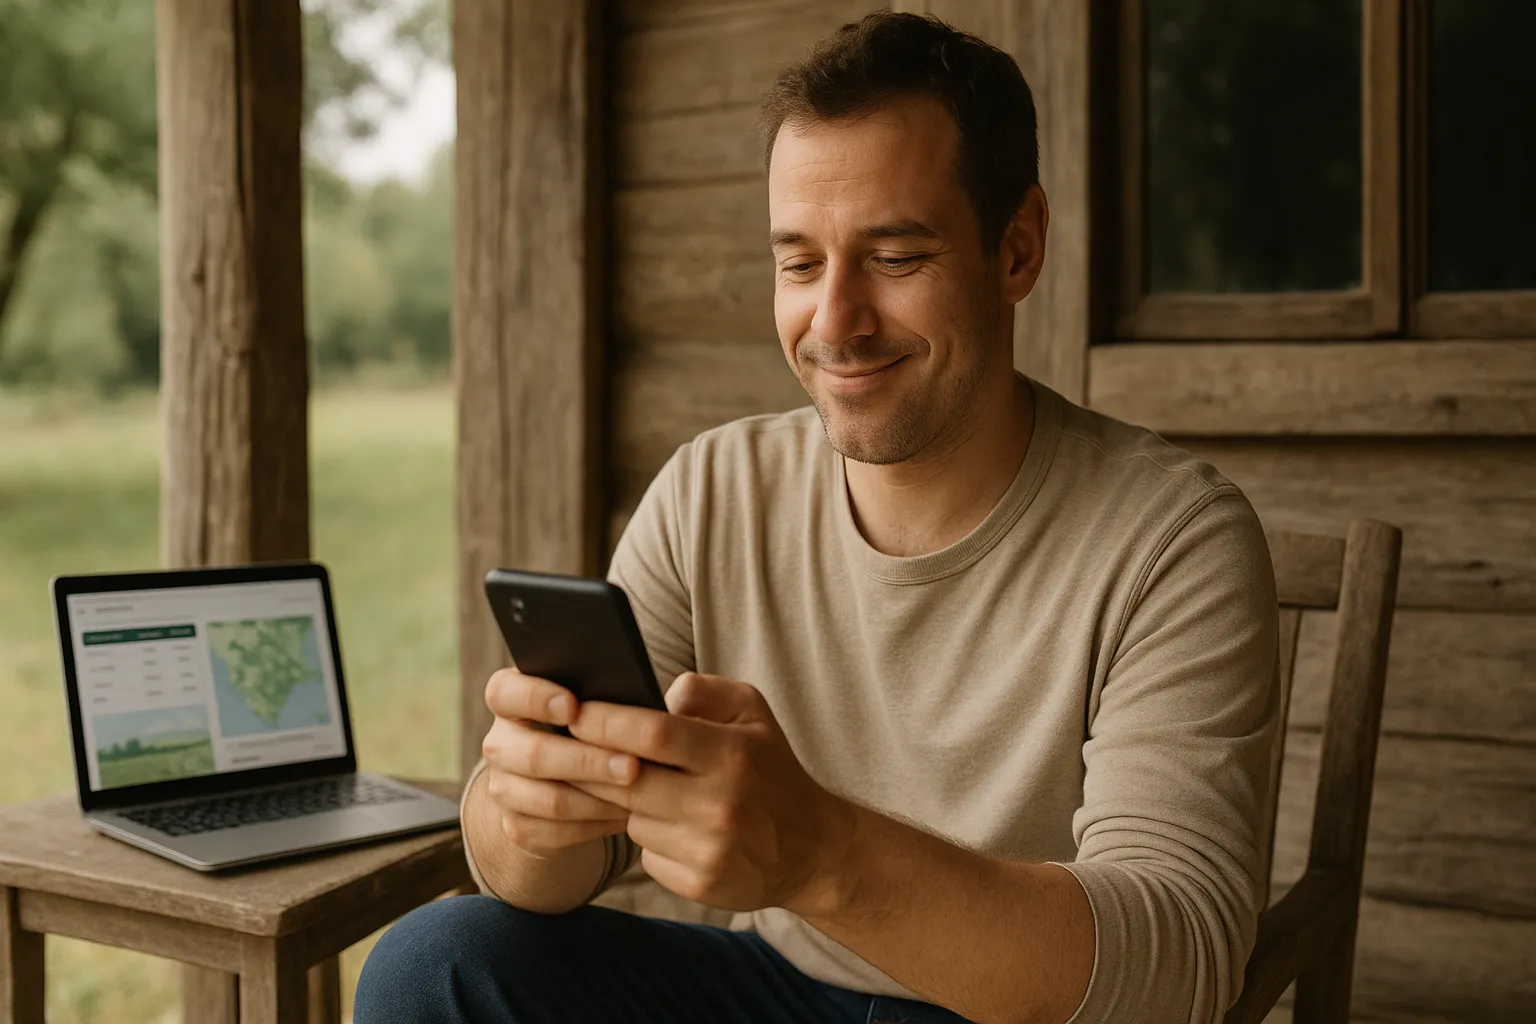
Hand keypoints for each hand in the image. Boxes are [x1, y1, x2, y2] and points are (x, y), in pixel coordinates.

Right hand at [479, 668, 640, 856]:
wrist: (588, 779)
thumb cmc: (614, 726)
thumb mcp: (625, 700)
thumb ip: (638, 689)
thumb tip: (678, 694)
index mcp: (516, 697)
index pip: (504, 691)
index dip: (533, 697)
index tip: (573, 707)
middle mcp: (502, 740)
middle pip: (527, 752)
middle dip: (584, 759)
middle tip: (632, 765)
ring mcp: (504, 785)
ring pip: (541, 796)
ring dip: (593, 797)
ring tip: (638, 791)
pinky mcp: (517, 824)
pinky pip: (546, 831)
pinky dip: (588, 825)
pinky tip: (623, 816)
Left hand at [568, 672, 856, 914]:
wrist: (812, 848)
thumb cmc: (770, 768)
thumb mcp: (753, 712)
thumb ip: (703, 691)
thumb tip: (655, 696)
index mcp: (732, 753)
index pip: (652, 732)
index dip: (604, 722)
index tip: (575, 712)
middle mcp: (721, 803)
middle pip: (627, 781)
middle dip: (594, 765)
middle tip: (575, 749)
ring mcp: (709, 849)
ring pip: (632, 819)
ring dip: (630, 805)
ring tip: (657, 793)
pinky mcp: (699, 884)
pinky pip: (647, 855)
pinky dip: (652, 840)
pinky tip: (677, 830)